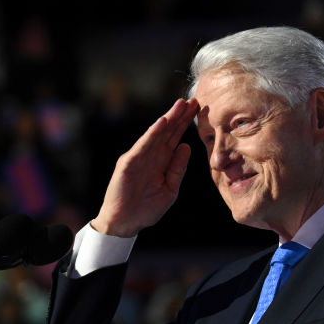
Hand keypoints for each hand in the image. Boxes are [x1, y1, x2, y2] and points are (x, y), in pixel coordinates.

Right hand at [91, 98, 195, 236]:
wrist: (124, 223)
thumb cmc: (146, 209)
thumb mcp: (169, 189)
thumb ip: (177, 169)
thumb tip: (186, 147)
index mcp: (160, 162)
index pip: (175, 138)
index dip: (185, 124)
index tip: (199, 110)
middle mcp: (149, 156)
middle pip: (167, 132)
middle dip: (180, 116)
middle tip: (194, 100)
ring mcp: (138, 158)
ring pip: (156, 134)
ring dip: (168, 119)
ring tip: (180, 105)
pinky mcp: (128, 163)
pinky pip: (142, 146)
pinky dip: (152, 134)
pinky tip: (162, 122)